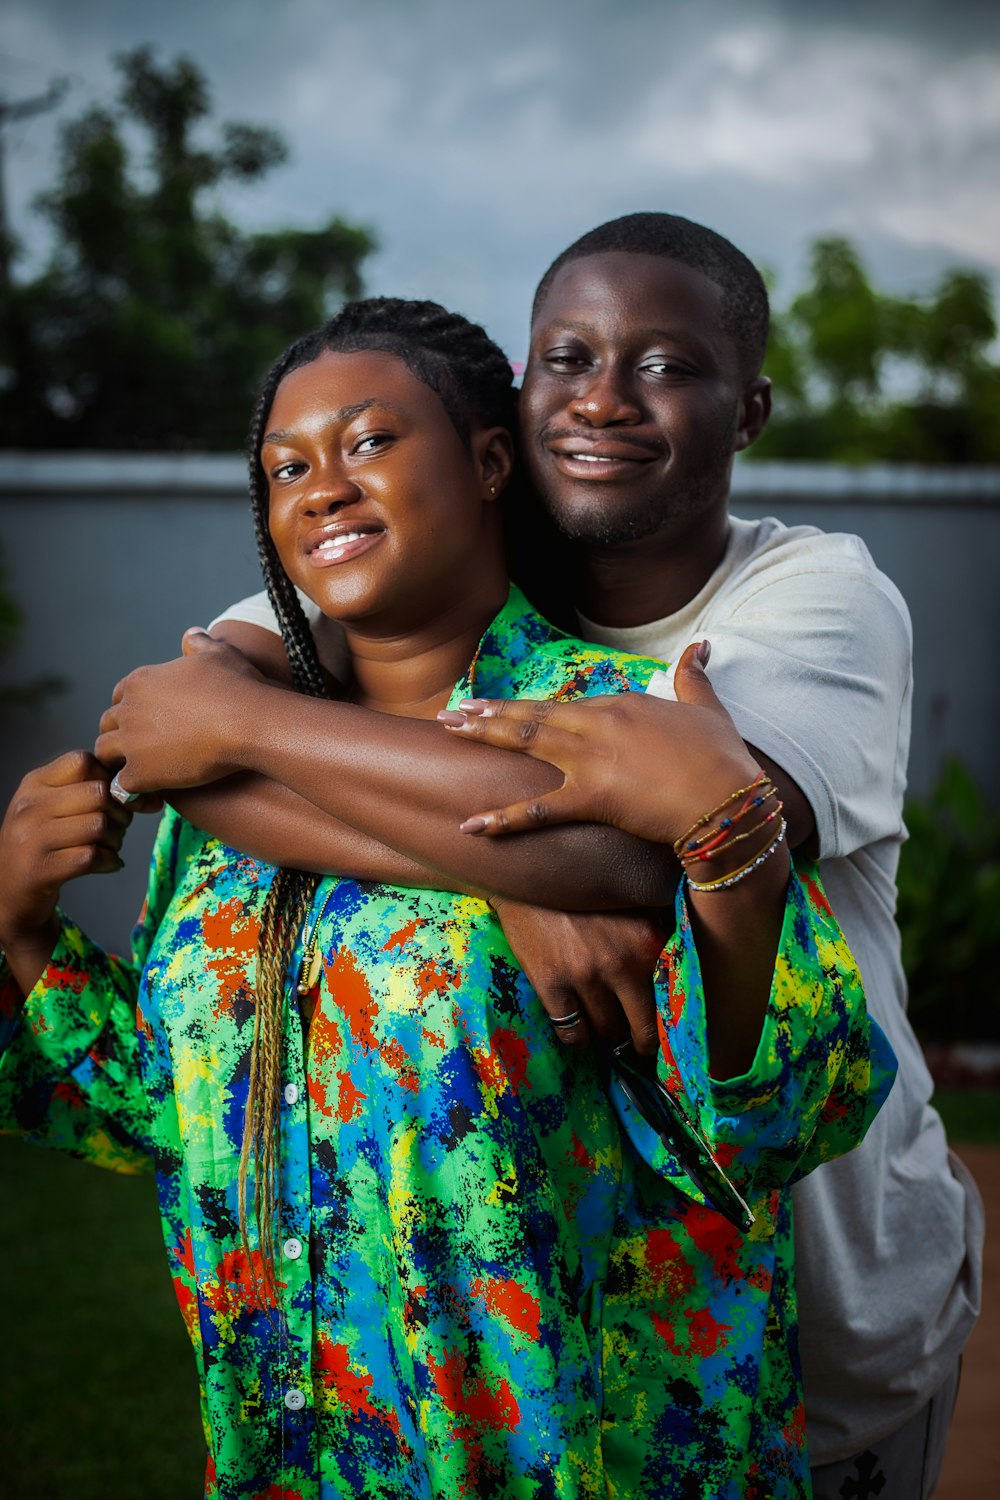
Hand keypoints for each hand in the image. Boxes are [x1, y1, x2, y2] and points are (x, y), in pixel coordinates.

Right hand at [0, 751, 131, 971]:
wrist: (9, 889)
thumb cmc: (42, 841)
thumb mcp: (52, 805)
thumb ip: (88, 789)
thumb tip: (146, 795)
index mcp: (34, 783)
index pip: (83, 762)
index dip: (109, 778)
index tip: (112, 797)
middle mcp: (29, 807)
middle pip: (98, 794)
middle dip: (120, 812)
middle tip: (118, 827)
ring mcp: (32, 839)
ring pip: (99, 825)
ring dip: (116, 839)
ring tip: (110, 845)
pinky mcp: (41, 869)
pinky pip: (92, 856)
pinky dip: (109, 861)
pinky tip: (107, 863)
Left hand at [95, 631, 267, 796]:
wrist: (250, 721)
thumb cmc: (238, 686)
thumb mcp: (219, 654)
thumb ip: (199, 644)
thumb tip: (191, 635)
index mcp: (141, 681)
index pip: (119, 697)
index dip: (134, 711)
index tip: (153, 724)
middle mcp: (128, 709)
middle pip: (107, 724)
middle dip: (122, 736)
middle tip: (148, 751)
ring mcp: (130, 742)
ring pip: (106, 754)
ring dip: (121, 763)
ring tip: (147, 773)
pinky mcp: (140, 772)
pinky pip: (120, 786)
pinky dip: (134, 792)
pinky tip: (155, 794)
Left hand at [438, 641, 761, 845]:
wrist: (729, 800)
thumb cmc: (722, 758)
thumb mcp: (708, 709)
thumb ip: (694, 676)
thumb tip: (702, 644)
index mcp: (620, 704)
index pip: (566, 705)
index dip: (532, 707)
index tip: (505, 708)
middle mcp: (597, 723)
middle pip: (533, 714)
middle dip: (489, 712)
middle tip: (452, 710)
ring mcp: (590, 759)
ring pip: (524, 741)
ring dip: (483, 735)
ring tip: (449, 731)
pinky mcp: (590, 797)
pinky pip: (537, 810)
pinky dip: (501, 819)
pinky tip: (470, 826)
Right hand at [491, 897, 669, 1055]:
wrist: (527, 871)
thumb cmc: (584, 888)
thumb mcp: (630, 902)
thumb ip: (654, 935)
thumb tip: (673, 976)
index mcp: (647, 940)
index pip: (671, 1000)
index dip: (669, 1020)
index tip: (665, 1030)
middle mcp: (622, 962)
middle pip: (643, 1028)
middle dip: (642, 1042)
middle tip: (639, 1046)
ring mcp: (584, 975)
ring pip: (607, 1031)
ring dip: (608, 1036)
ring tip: (606, 1031)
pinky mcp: (551, 983)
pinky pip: (572, 1032)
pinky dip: (578, 1039)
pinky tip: (579, 1033)